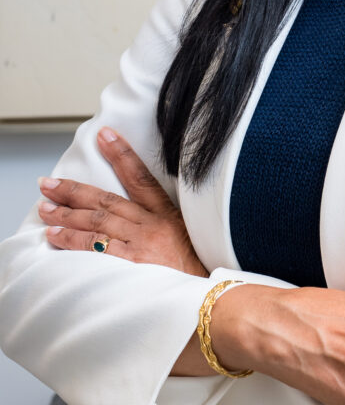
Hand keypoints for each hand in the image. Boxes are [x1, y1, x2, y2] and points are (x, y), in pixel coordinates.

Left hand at [37, 127, 207, 277]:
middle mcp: (151, 225)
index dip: (122, 154)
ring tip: (45, 207)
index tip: (104, 135)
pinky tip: (56, 234)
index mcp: (166, 214)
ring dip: (67, 213)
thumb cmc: (195, 271)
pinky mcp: (132, 265)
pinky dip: (73, 239)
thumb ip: (164, 225)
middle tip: (48, 183)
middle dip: (74, 189)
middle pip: (107, 200)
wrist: (209, 299)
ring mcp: (141, 245)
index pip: (141, 177)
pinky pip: (96, 248)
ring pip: (97, 221)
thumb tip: (136, 216)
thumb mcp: (187, 237)